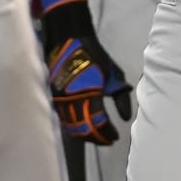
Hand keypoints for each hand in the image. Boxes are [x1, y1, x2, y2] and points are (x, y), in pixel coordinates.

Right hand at [41, 0, 132, 144]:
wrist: (69, 40)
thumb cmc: (94, 56)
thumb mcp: (113, 74)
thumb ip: (121, 97)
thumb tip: (125, 118)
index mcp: (90, 94)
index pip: (99, 123)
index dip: (108, 134)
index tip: (116, 137)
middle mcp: (73, 100)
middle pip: (84, 129)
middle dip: (97, 138)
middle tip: (107, 140)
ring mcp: (61, 100)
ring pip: (72, 127)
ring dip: (85, 135)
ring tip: (96, 137)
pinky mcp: (54, 98)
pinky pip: (64, 119)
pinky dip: (73, 127)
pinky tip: (82, 128)